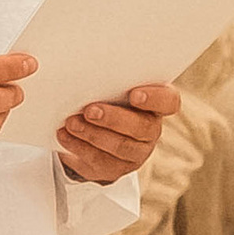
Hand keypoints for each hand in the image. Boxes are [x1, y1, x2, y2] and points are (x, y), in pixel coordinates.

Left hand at [55, 81, 180, 186]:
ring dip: (93, 134)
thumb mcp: (109, 86)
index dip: (155, 99)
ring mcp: (136, 152)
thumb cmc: (105, 99)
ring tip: (71, 123)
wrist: (93, 131)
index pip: (169, 102)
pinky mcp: (116, 169)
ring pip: (120, 147)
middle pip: (142, 127)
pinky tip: (65, 136)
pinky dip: (79, 147)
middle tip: (89, 110)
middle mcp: (151, 130)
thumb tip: (79, 65)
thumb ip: (107, 79)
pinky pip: (100, 161)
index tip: (134, 94)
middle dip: (114, 119)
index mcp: (156, 104)